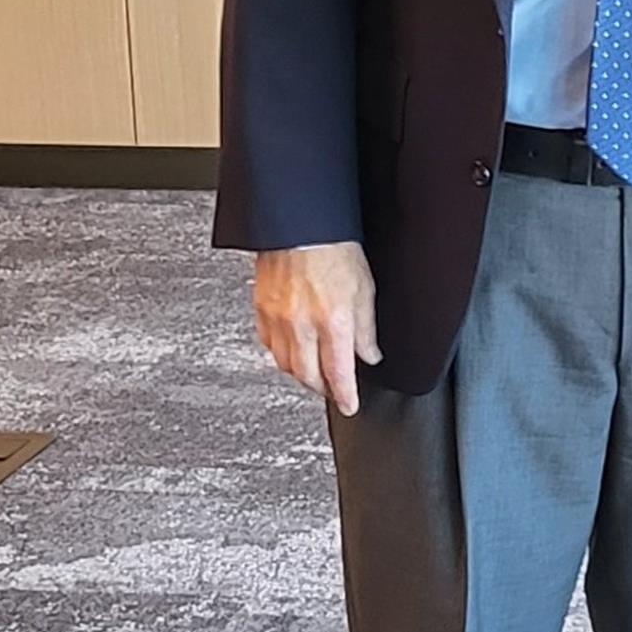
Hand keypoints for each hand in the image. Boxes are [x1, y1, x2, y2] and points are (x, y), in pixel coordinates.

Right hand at [253, 242, 380, 416]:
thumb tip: (370, 355)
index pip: (339, 373)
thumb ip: (367, 328)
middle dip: (323, 390)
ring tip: (316, 374)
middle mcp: (302, 325)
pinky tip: (293, 351)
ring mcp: (278, 319)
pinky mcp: (261, 310)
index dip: (345, 396)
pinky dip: (282, 355)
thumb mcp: (366, 290)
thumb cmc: (334, 250)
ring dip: (302, 375)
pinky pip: (269, 345)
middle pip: (308, 376)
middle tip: (334, 391)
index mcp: (333, 322)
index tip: (349, 406)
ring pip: (286, 365)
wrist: (300, 226)